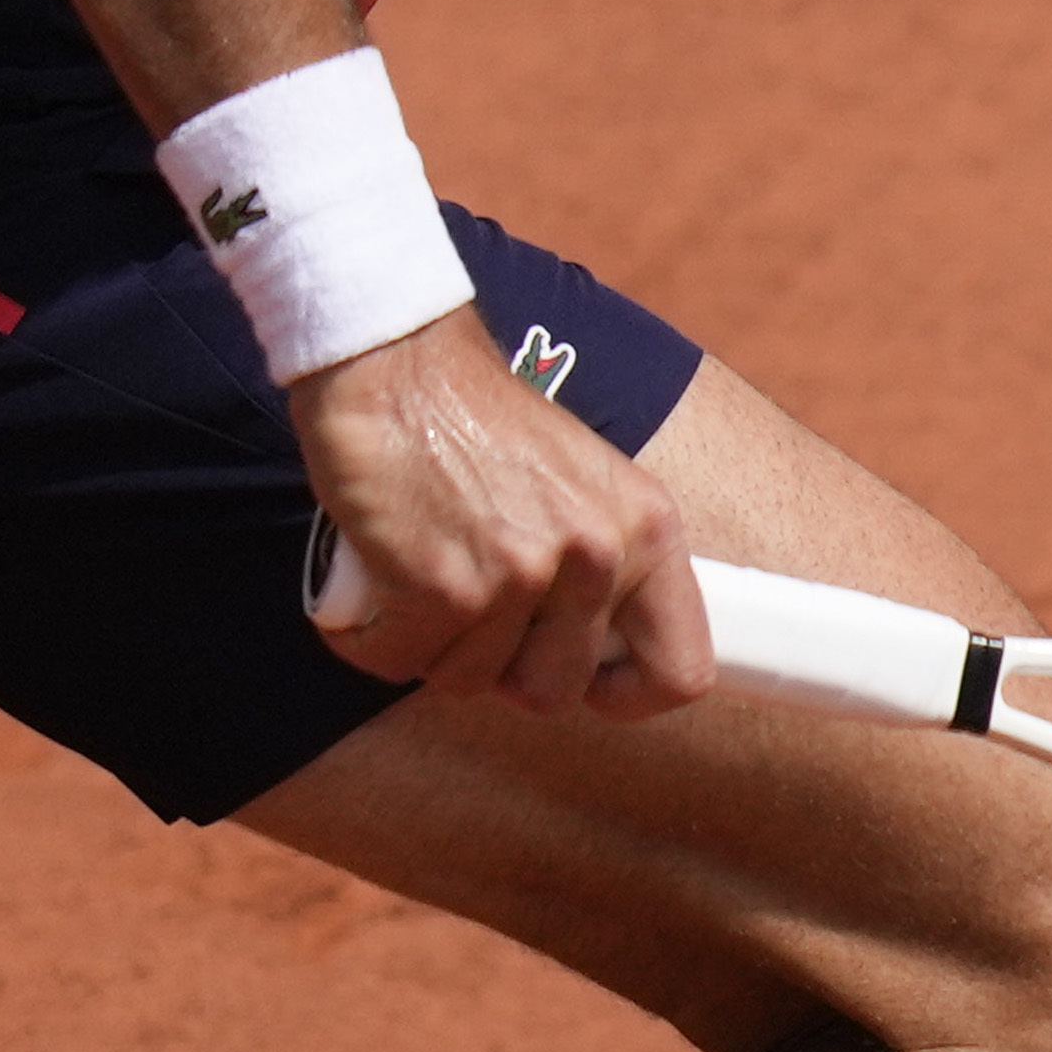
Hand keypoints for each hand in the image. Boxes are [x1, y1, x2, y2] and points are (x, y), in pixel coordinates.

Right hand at [287, 315, 710, 711]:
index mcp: (647, 529)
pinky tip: (372, 582)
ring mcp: (521, 575)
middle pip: (552, 690)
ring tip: (416, 571)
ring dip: (429, 641)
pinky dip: (371, 636)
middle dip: (499, 665)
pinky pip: (399, 662)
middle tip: (468, 607)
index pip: (680, 669)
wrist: (395, 358)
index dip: (626, 694)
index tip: (586, 682)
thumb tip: (594, 659)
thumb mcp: (582, 481)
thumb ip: (601, 562)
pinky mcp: (443, 588)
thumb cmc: (475, 418)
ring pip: (468, 680)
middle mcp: (596, 555)